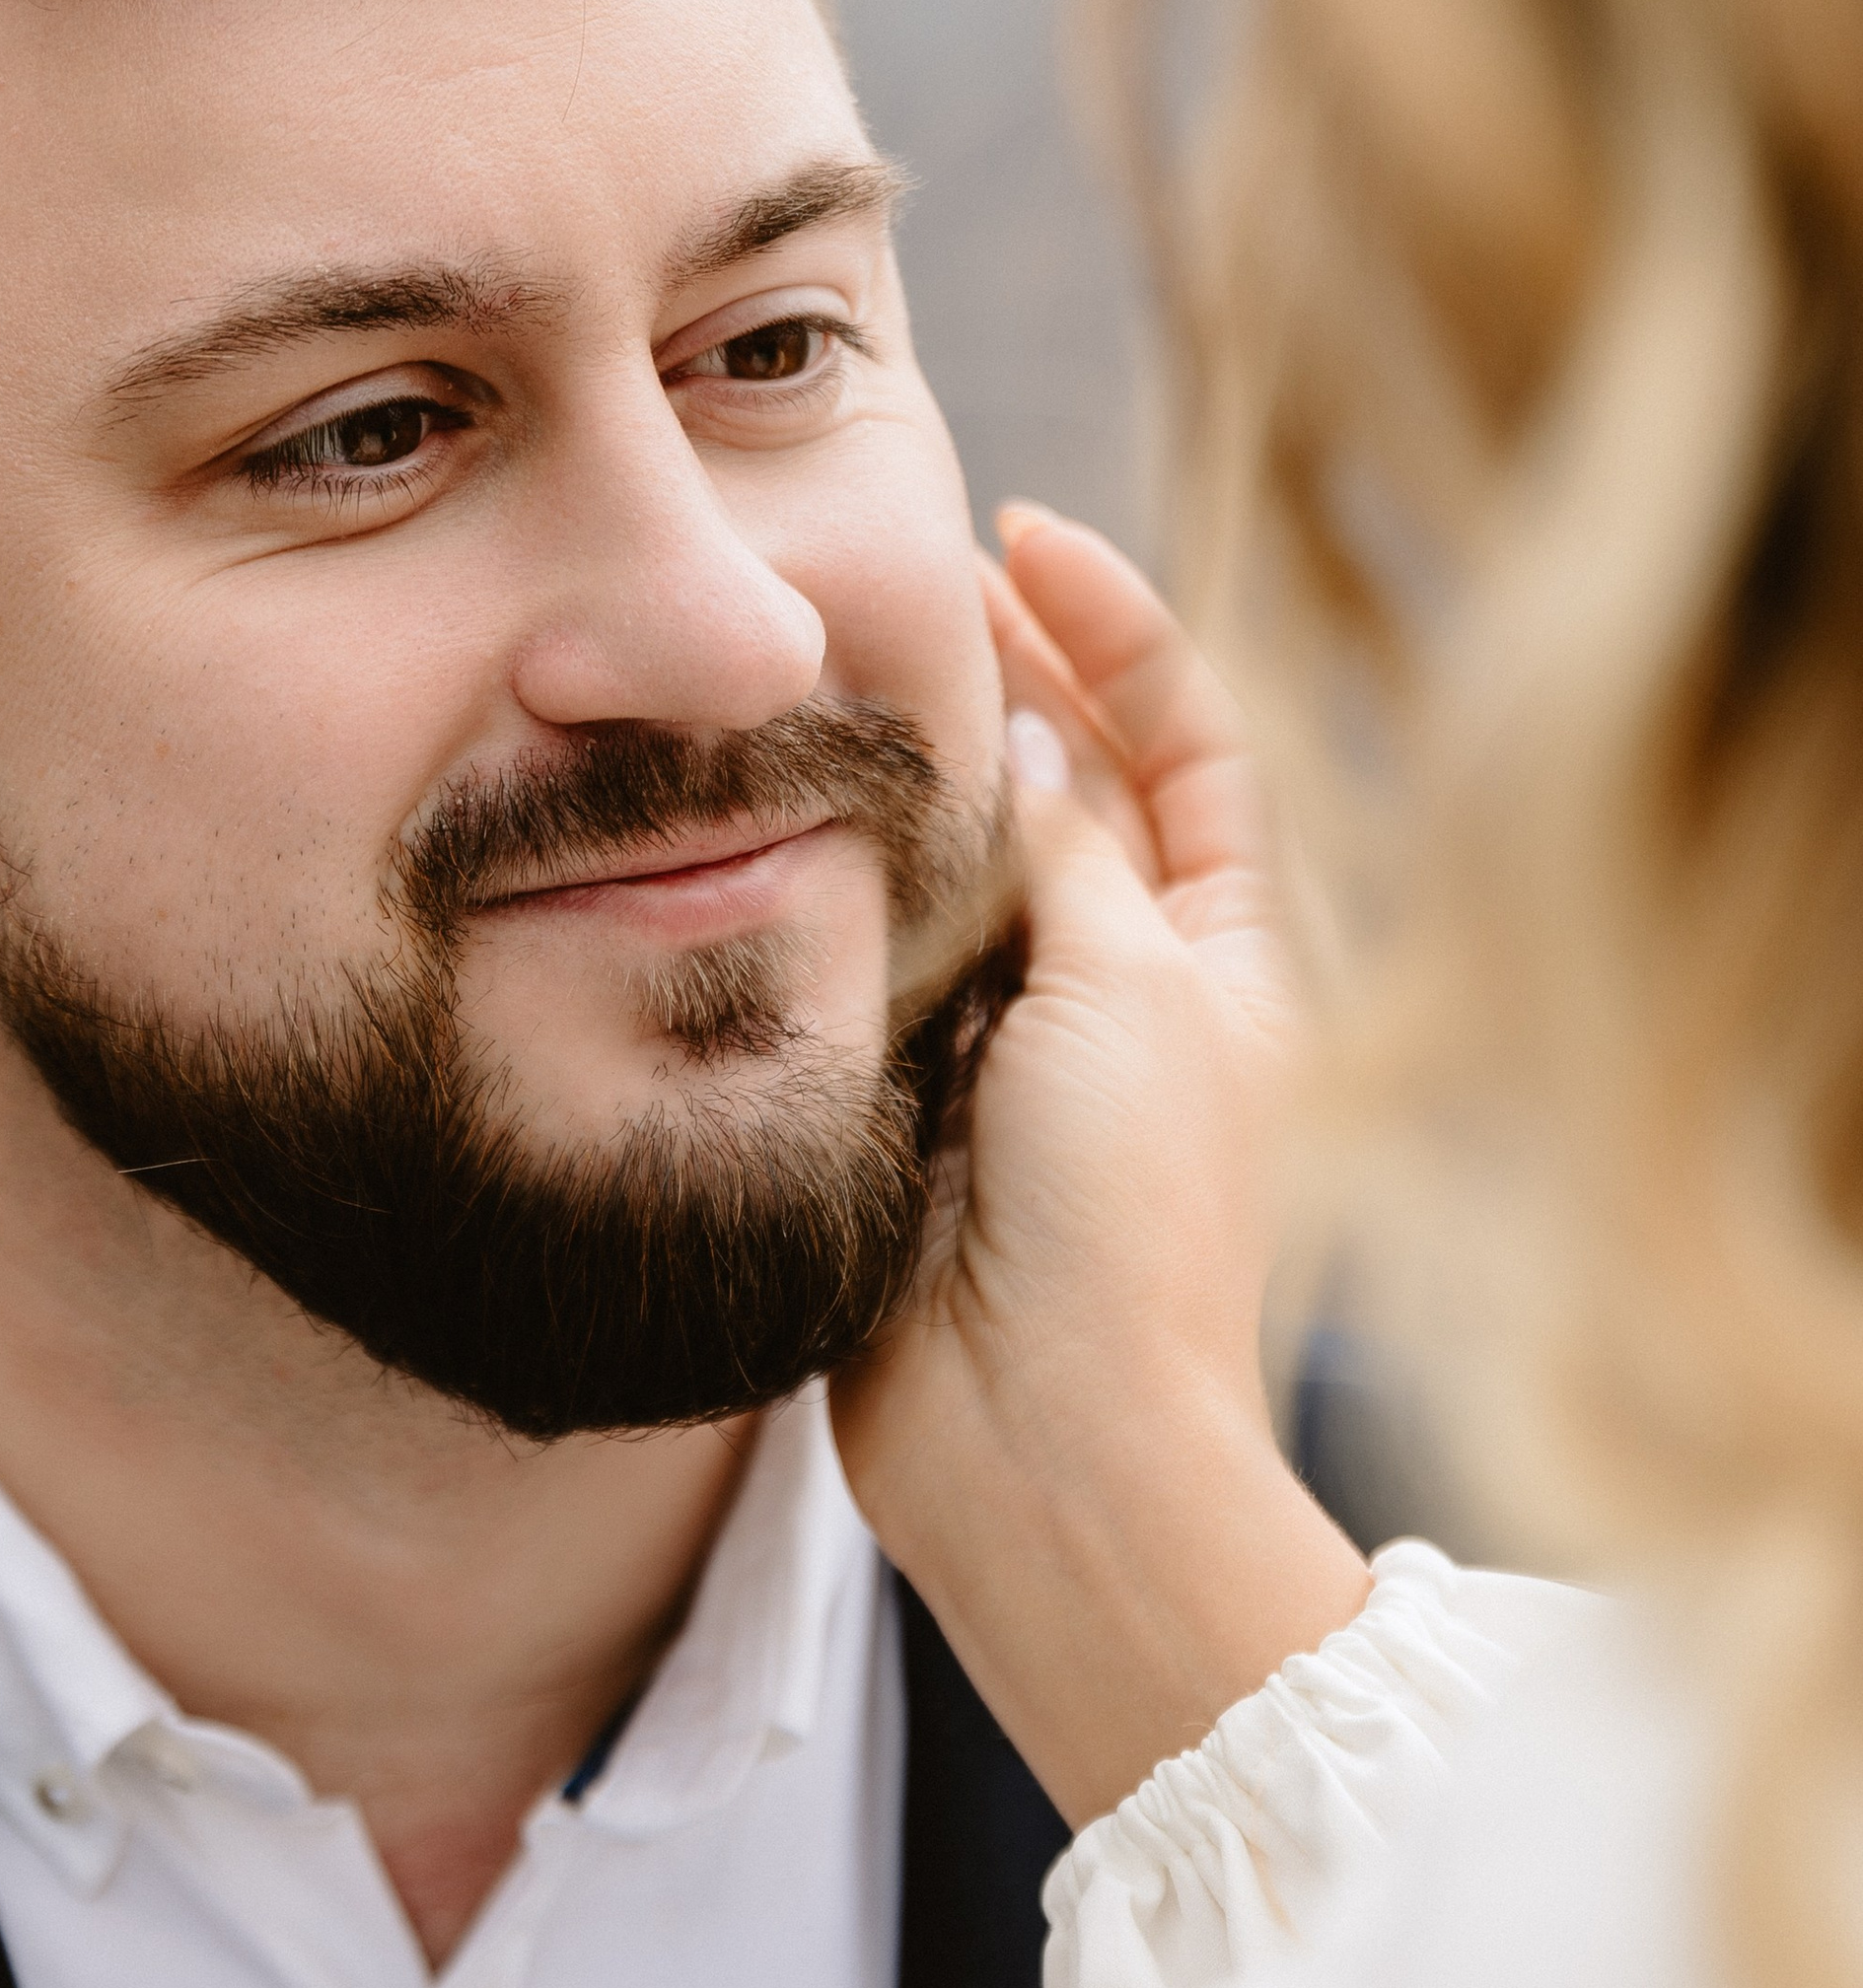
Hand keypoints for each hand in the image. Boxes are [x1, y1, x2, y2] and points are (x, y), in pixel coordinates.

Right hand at [833, 507, 1369, 1830]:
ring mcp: (1006, 1058)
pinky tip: (764, 837)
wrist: (1043, 1447)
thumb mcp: (1133, 996)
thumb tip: (1022, 745)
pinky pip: (863, 980)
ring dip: (895, 791)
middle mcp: (1118, 996)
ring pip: (950, 881)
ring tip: (818, 686)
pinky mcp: (903, 1119)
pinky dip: (826, 907)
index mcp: (1223, 957)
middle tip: (888, 587)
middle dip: (993, 683)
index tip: (1018, 539)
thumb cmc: (1130, 1228)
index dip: (1116, 632)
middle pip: (1063, 795)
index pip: (1185, 747)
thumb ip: (1071, 856)